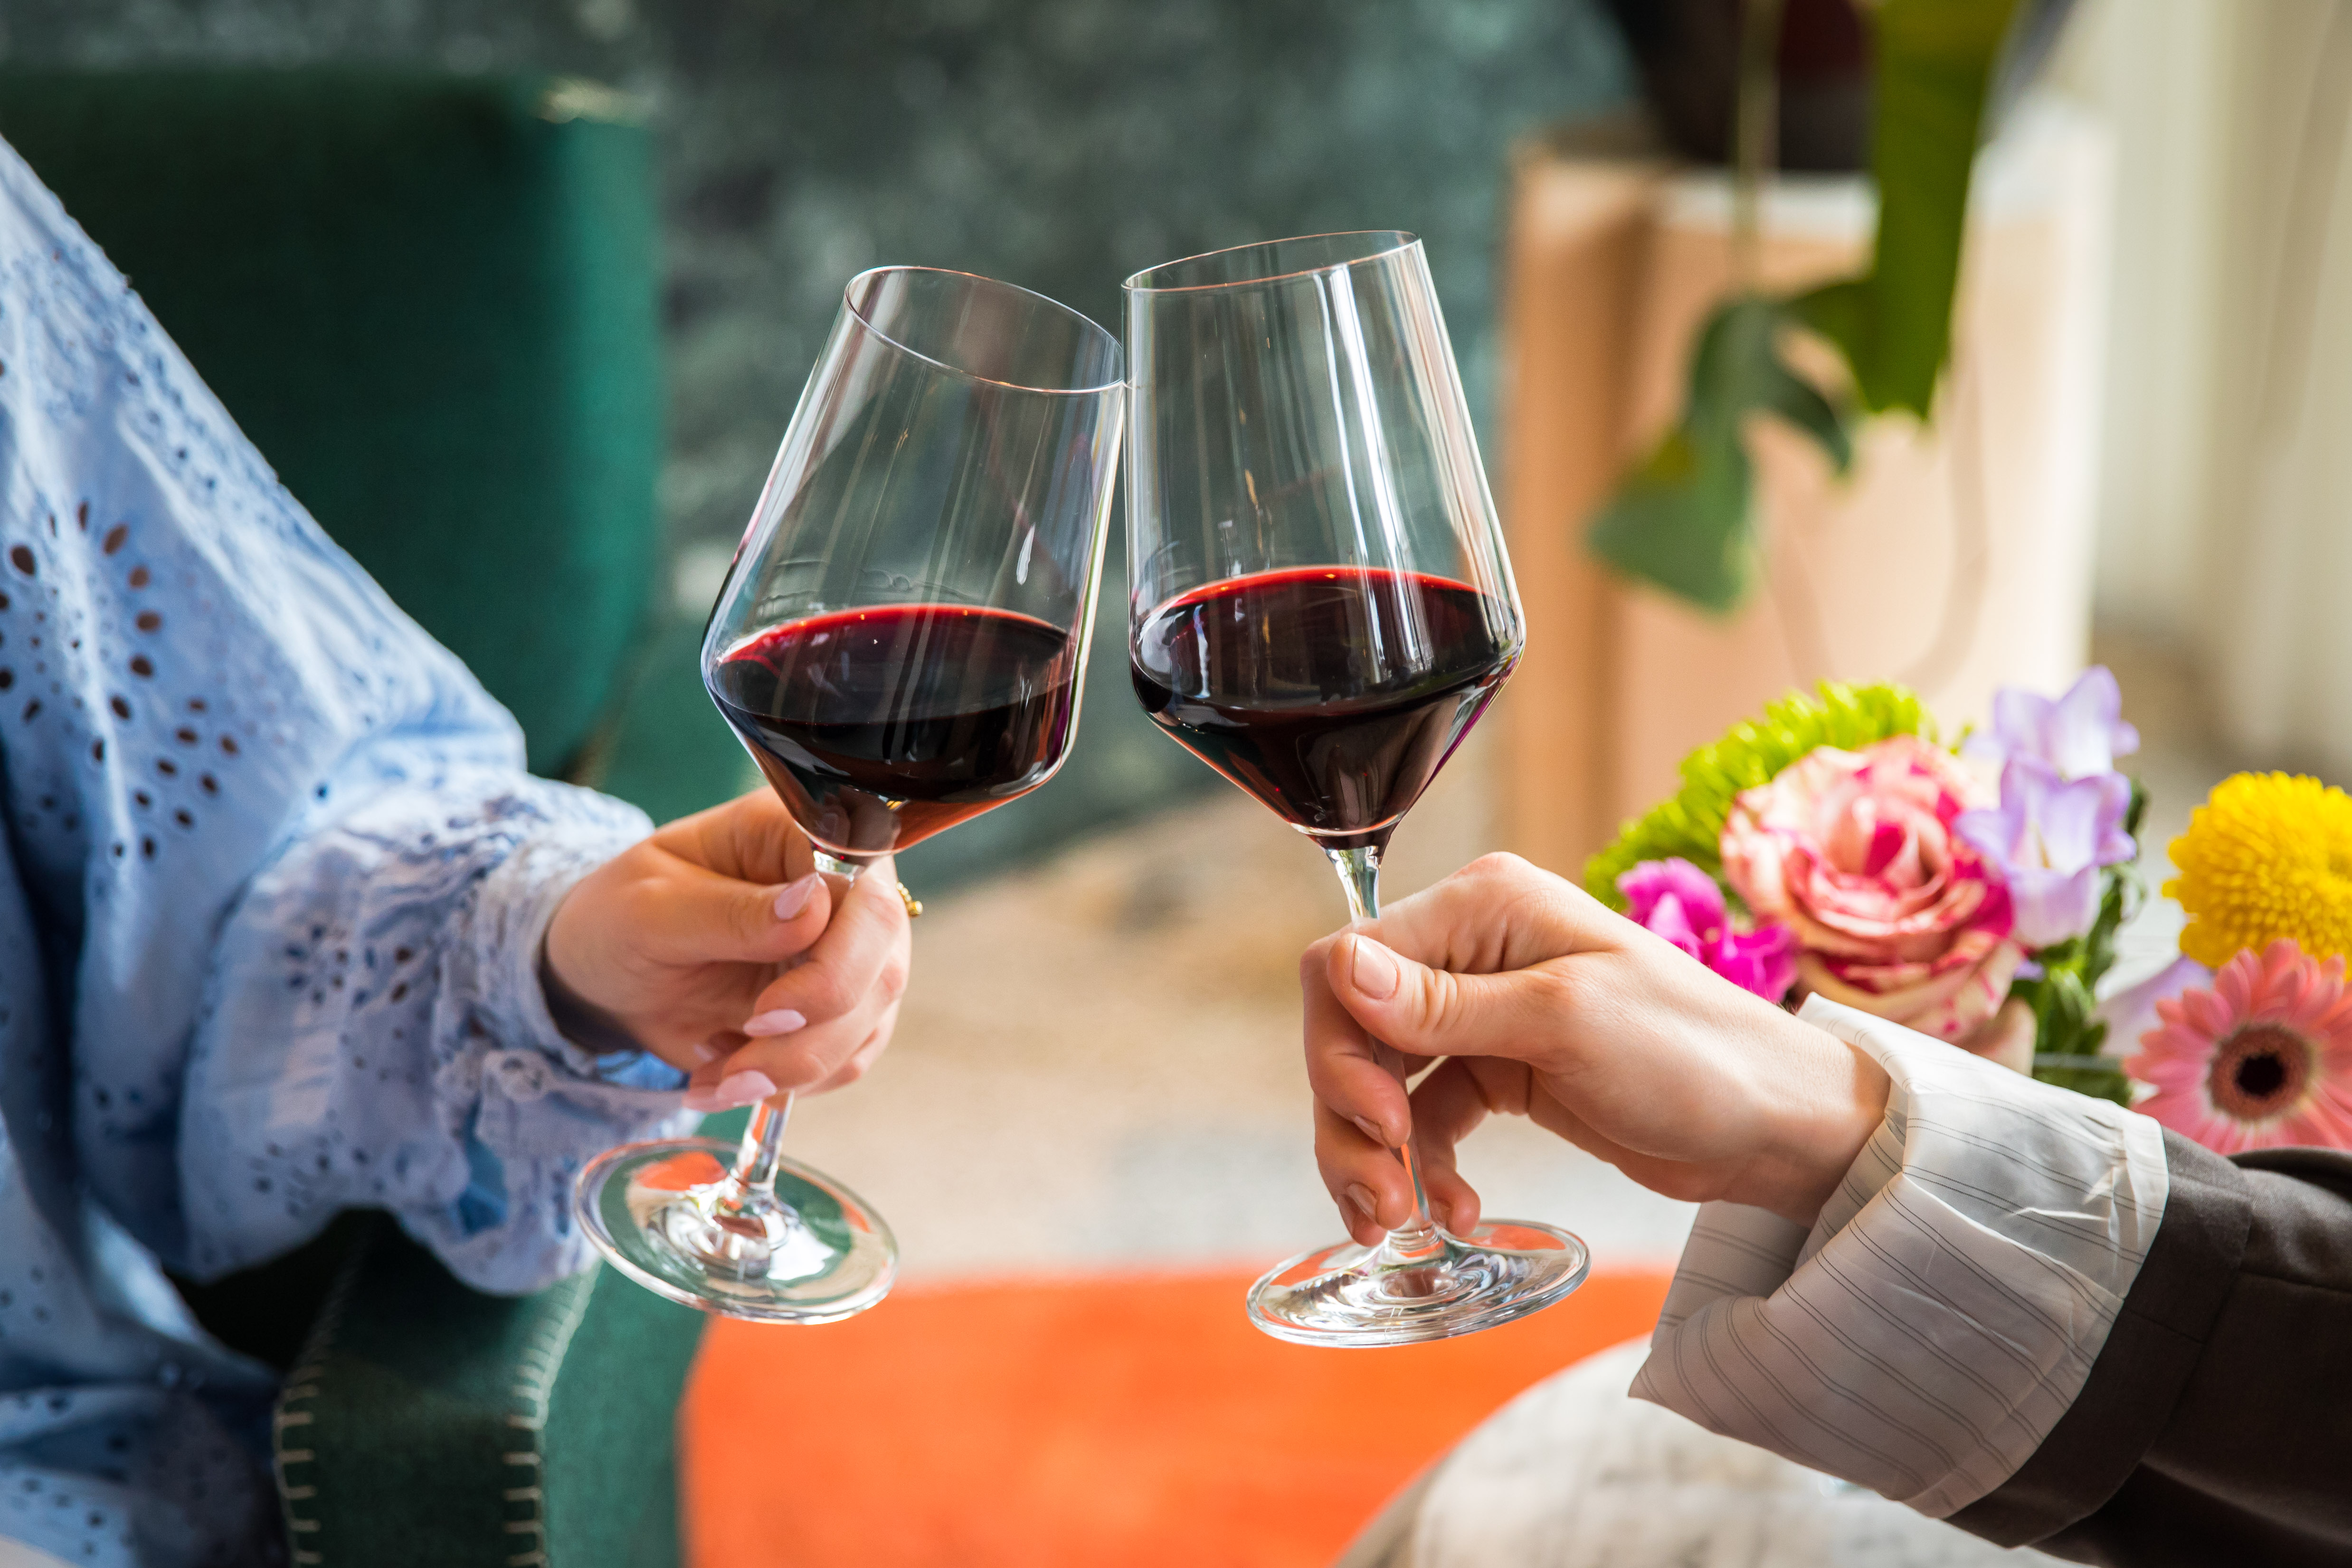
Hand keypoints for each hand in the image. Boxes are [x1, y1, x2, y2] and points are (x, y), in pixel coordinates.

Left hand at [543, 789, 911, 1108]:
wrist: (604, 971)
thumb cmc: (618, 916)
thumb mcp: (650, 909)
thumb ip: (731, 912)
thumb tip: (813, 906)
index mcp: (799, 834)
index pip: (864, 894)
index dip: (836, 962)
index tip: (766, 1012)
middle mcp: (841, 889)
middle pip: (880, 967)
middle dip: (813, 1035)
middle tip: (738, 1071)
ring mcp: (846, 951)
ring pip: (868, 1023)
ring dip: (794, 1069)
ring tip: (718, 1082)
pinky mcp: (836, 1006)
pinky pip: (845, 1057)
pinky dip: (788, 1083)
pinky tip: (727, 1078)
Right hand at [1303, 854, 1887, 1244]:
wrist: (1776, 1125)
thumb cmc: (1694, 1054)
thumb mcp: (1563, 1022)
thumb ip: (1444, 1004)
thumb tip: (1341, 968)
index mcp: (1480, 906)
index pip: (1348, 962)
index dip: (1340, 1049)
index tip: (1380, 1125)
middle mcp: (1470, 949)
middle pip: (1352, 1028)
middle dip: (1352, 1118)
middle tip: (1381, 1201)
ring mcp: (1483, 1011)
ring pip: (1379, 1080)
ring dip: (1376, 1155)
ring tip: (1401, 1221)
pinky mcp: (1500, 1070)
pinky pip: (1426, 1118)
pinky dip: (1425, 1167)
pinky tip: (1453, 1211)